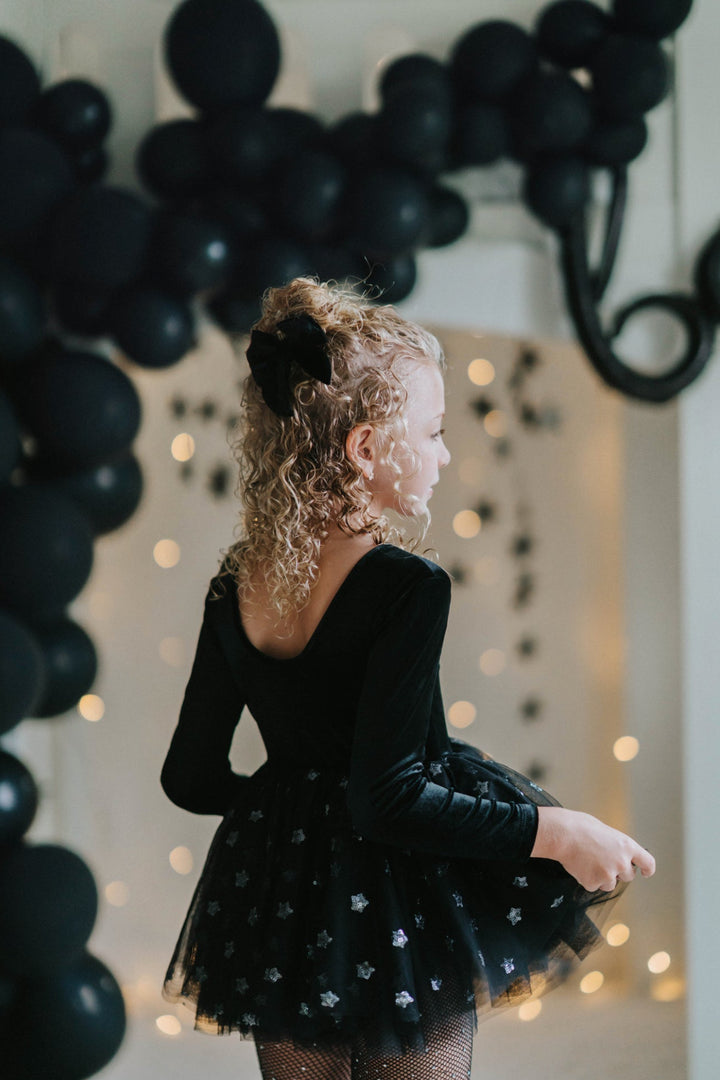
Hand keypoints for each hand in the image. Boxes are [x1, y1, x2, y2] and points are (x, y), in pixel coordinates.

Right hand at [530, 806, 655, 891]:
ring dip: (602, 877)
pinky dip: (587, 879)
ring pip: (610, 884)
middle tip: (603, 862)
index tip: (646, 873)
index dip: (648, 869)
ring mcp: (608, 875)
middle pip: (628, 876)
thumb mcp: (605, 831)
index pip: (647, 862)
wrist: (563, 835)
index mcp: (627, 846)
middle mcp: (621, 862)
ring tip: (588, 862)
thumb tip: (615, 853)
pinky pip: (593, 886)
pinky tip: (580, 866)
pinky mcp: (594, 883)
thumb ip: (616, 845)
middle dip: (618, 872)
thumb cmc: (580, 827)